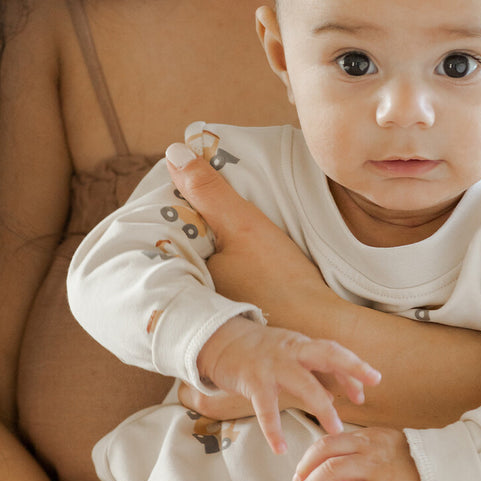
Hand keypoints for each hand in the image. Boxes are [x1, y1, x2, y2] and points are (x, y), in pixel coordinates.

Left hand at [166, 147, 332, 324]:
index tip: (183, 183)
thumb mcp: (244, 226)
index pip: (162, 230)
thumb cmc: (281, 281)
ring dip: (205, 241)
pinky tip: (236, 250)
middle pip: (180, 245)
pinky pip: (216, 277)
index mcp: (181, 275)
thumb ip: (209, 192)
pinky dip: (220, 261)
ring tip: (218, 216)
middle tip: (201, 190)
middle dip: (187, 221)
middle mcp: (189, 294)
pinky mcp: (231, 311)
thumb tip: (173, 153)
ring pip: (198, 260)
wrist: (319, 327)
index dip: (172, 204)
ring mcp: (209, 306)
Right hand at [197, 317, 379, 454]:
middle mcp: (292, 351)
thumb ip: (312, 374)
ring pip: (304, 384)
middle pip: (328, 354)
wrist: (220, 341)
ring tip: (335, 431)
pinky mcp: (253, 380)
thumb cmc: (260, 352)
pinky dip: (273, 430)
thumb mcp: (289, 356)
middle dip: (351, 370)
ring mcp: (273, 365)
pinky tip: (281, 448)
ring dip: (323, 407)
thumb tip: (335, 397)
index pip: (335, 352)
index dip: (355, 367)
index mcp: (303, 345)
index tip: (373, 383)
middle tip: (366, 394)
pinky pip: (266, 408)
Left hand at [290, 427, 425, 480]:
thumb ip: (363, 453)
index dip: (310, 456)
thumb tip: (337, 468)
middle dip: (304, 470)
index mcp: (369, 436)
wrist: (448, 471)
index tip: (302, 470)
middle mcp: (368, 448)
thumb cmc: (419, 464)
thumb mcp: (388, 447)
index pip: (330, 440)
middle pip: (324, 452)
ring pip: (330, 471)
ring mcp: (374, 467)